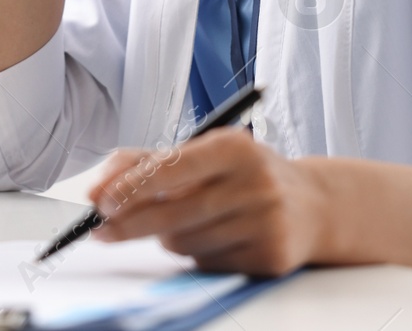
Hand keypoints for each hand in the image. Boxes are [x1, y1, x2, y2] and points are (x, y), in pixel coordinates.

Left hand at [86, 129, 327, 277]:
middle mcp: (255, 182)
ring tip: (189, 221)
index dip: (132, 186)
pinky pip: (208, 264)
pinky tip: (215, 237)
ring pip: (186, 242)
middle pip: (174, 212)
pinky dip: (198, 255)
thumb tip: (103, 180)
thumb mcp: (207, 153)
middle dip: (130, 224)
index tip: (99, 199)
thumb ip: (152, 161)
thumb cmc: (246, 174)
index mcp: (235, 147)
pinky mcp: (270, 256)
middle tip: (101, 229)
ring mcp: (265, 221)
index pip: (173, 167)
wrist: (312, 204)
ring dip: (171, 237)